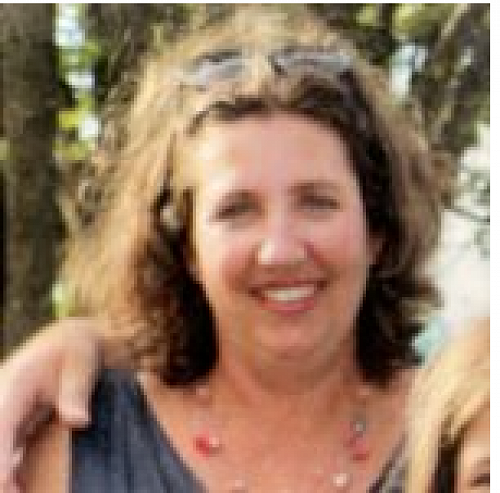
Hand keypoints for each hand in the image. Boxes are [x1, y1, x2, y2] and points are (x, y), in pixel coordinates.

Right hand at [0, 318, 102, 491]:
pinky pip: (4, 447)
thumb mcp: (82, 365)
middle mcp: (0, 400)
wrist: (73, 339)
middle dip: (1, 474)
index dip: (0, 462)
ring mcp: (2, 411)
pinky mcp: (10, 420)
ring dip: (5, 472)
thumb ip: (76, 393)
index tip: (8, 485)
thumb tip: (78, 422)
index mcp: (12, 385)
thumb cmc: (77, 350)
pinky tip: (19, 486)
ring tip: (21, 492)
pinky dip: (8, 468)